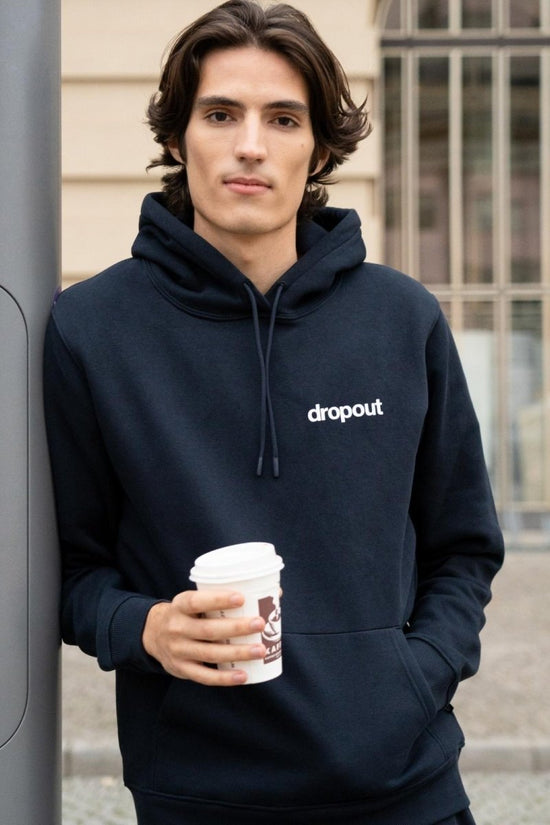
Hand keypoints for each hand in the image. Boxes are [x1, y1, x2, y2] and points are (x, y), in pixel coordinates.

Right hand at [142, 590, 265, 685]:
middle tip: (260, 623)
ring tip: (260, 650)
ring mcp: (178, 651)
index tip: (241, 598)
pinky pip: (205, 676)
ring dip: (237, 652)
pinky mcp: (181, 670)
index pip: (196, 602)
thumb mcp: (195, 600)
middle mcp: (176, 628)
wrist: (153, 634)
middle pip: (208, 630)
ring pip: (210, 653)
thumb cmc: (188, 613)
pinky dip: (225, 677)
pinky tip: (244, 675)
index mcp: (180, 605)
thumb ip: (223, 597)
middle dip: (236, 628)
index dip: (217, 599)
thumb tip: (273, 594)